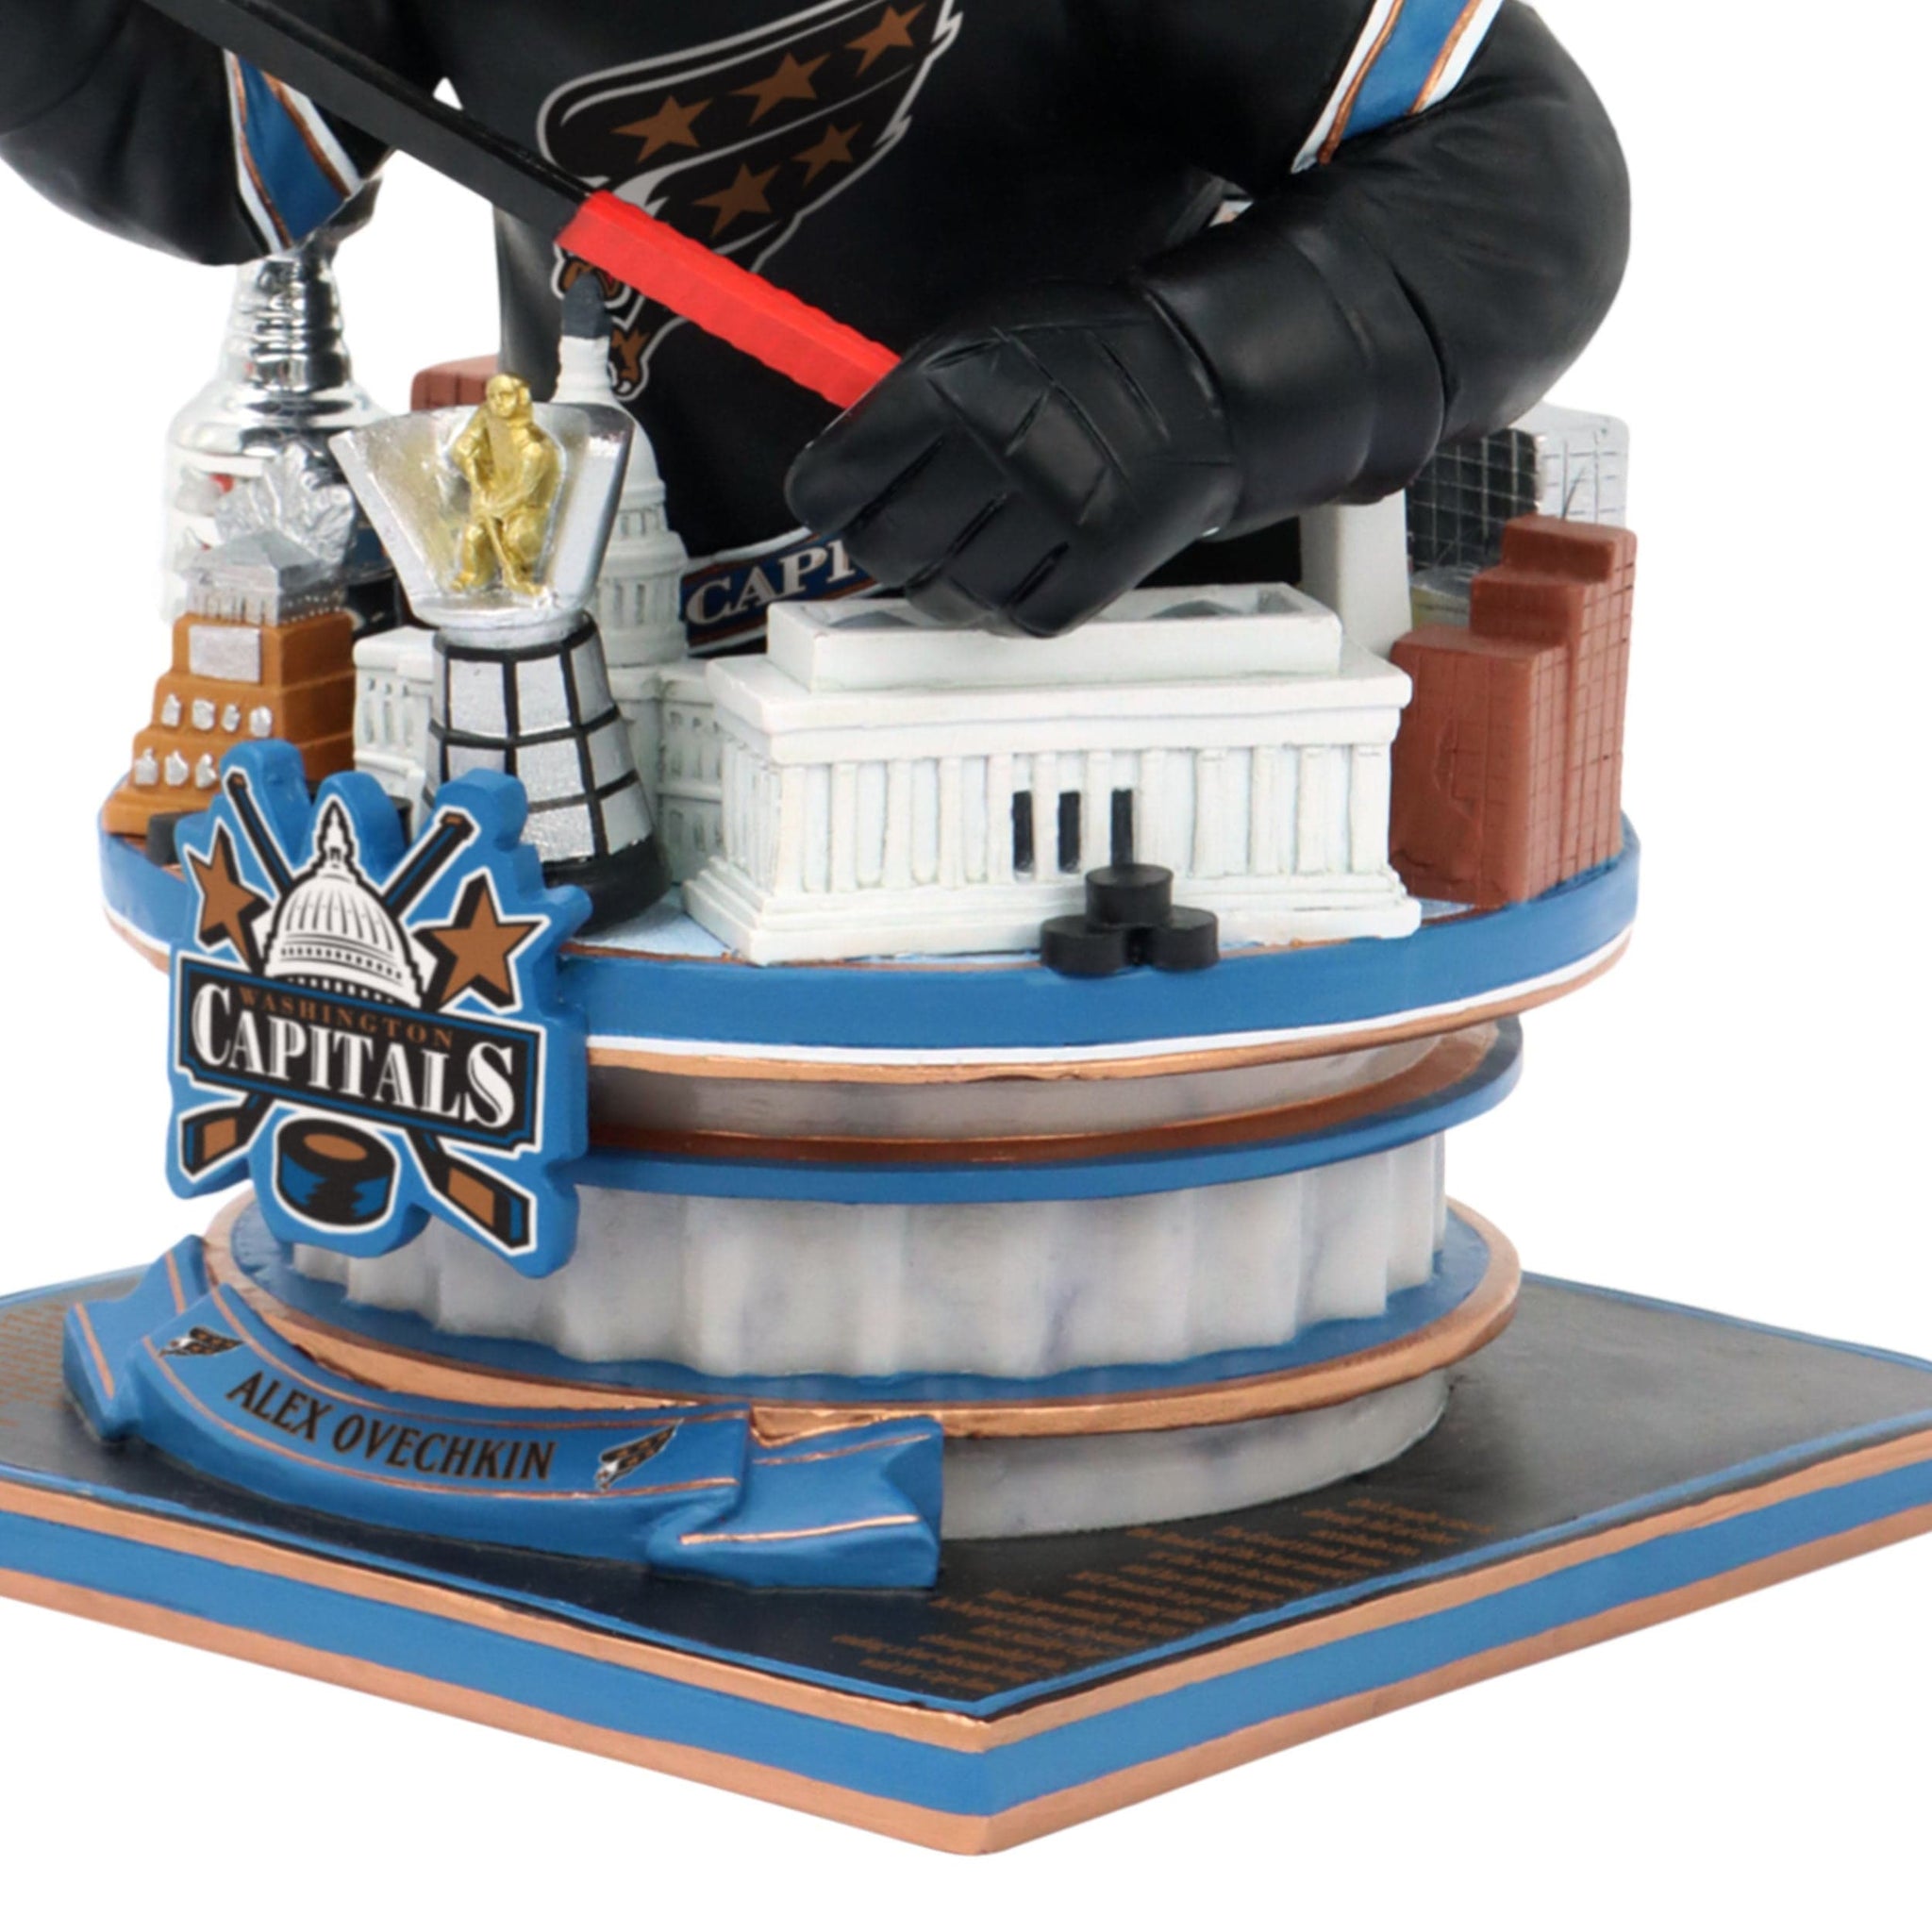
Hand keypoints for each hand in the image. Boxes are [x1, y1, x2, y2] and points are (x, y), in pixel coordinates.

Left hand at [785, 284, 1240, 637]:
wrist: (1197, 381)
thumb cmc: (1075, 360)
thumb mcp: (976, 343)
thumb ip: (899, 409)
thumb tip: (829, 480)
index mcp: (954, 384)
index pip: (835, 482)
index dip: (827, 501)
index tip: (837, 506)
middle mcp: (1002, 447)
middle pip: (884, 550)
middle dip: (886, 545)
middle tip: (907, 530)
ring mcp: (1057, 511)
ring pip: (948, 598)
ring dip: (947, 582)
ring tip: (969, 548)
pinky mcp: (1103, 562)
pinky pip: (1020, 618)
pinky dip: (1012, 603)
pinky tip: (1022, 565)